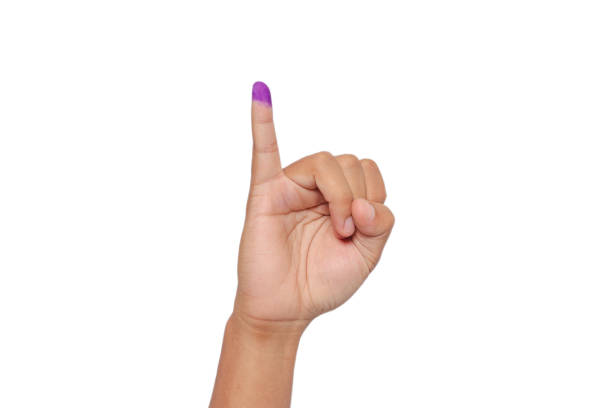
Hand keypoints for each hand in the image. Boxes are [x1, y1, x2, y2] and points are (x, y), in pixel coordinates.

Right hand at [234, 82, 393, 329]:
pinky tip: (260, 92)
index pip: (367, 170)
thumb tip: (363, 201)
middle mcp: (316, 187)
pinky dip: (262, 121)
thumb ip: (380, 223)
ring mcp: (290, 187)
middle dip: (357, 196)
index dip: (374, 194)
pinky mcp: (266, 194)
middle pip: (348, 161)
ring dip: (340, 192)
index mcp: (341, 197)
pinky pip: (264, 152)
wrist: (288, 309)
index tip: (364, 228)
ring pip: (324, 161)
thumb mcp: (368, 255)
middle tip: (346, 232)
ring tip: (336, 228)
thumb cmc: (322, 282)